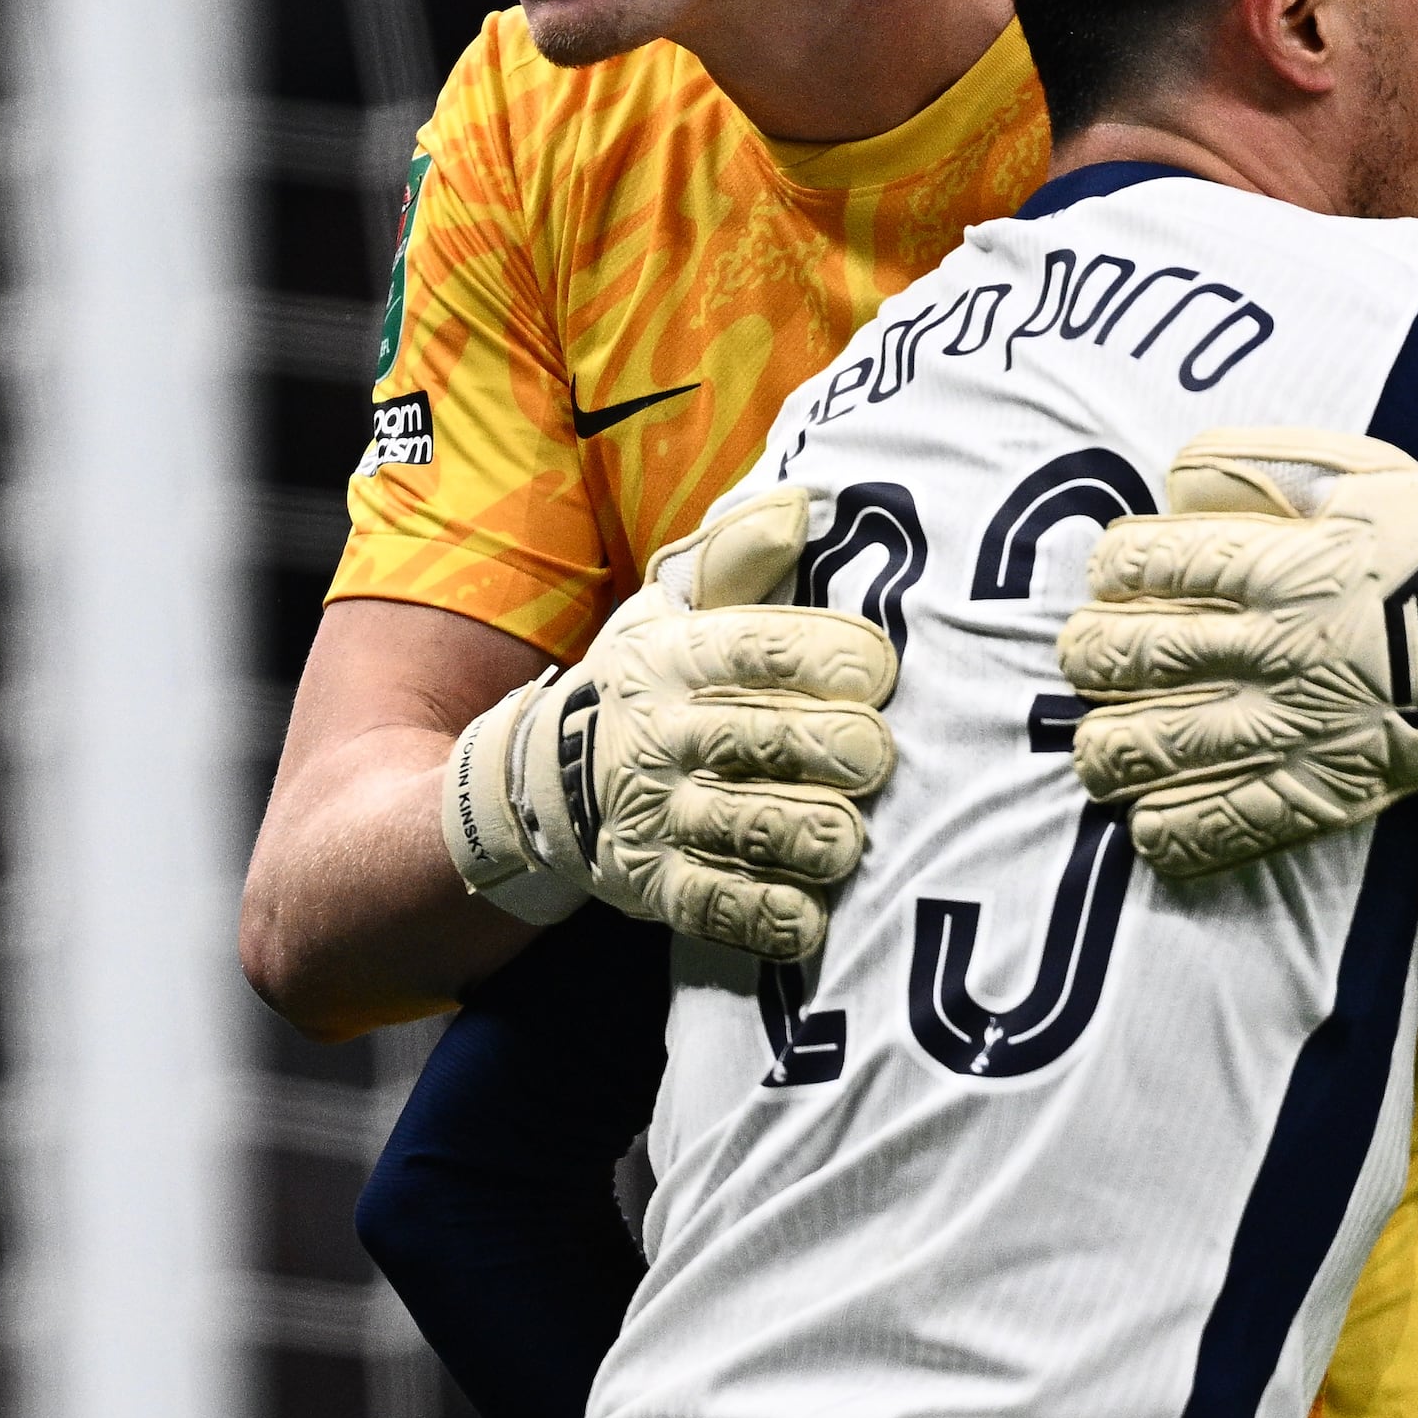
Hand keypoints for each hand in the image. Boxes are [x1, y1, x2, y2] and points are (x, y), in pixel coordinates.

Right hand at [436, 486, 899, 958]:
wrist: (537, 780)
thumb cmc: (643, 685)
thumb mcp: (671, 610)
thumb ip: (738, 560)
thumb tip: (797, 501)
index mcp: (674, 657)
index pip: (759, 646)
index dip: (831, 654)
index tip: (881, 669)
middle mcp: (661, 735)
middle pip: (764, 740)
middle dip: (836, 748)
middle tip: (876, 757)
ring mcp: (654, 815)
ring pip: (749, 829)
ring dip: (812, 834)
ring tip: (849, 836)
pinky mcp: (652, 886)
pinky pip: (718, 908)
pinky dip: (769, 916)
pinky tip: (809, 912)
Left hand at [1057, 428, 1417, 878]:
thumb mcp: (1366, 473)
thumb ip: (1269, 466)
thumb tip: (1179, 476)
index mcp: (1286, 562)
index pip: (1155, 566)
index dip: (1112, 573)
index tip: (1109, 578)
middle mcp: (1282, 645)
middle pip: (1141, 657)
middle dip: (1090, 660)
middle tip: (1084, 660)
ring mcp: (1304, 723)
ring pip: (1168, 746)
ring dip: (1109, 750)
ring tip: (1096, 748)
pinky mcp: (1334, 786)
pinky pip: (1238, 822)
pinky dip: (1179, 832)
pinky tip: (1146, 826)